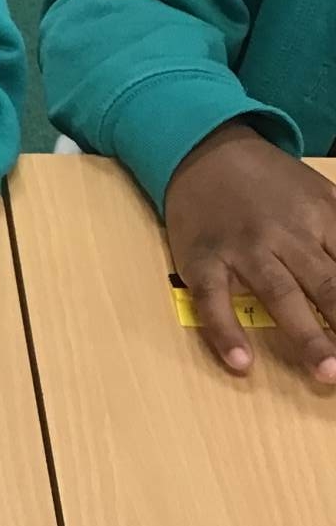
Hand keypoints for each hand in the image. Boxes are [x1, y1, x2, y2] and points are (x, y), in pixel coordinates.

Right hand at [166, 122, 335, 381]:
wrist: (205, 152)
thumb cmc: (270, 182)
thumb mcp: (324, 195)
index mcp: (321, 217)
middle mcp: (285, 234)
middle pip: (326, 284)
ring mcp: (242, 249)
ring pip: (279, 295)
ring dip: (306, 335)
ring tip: (326, 373)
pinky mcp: (202, 261)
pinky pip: (213, 300)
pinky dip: (225, 331)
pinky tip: (240, 360)